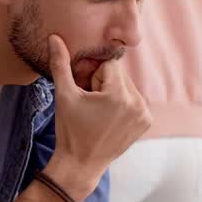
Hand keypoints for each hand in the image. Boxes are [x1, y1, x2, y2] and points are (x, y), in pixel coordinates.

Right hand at [46, 34, 151, 197]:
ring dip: (112, 91)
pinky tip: (108, 118)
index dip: (92, 73)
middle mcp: (138, 103)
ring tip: (97, 112)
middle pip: (118, 74)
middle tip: (88, 102)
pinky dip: (121, 103)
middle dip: (102, 81)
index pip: (108, 63)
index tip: (83, 89)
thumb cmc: (70, 131)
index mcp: (119, 95)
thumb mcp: (64, 96)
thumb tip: (54, 37)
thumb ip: (61, 64)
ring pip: (126, 86)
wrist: (81, 165)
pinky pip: (133, 99)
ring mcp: (144, 114)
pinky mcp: (146, 122)